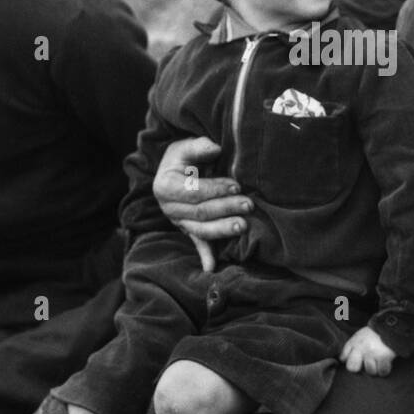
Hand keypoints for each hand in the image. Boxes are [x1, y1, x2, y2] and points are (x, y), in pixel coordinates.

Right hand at [153, 136, 251, 272]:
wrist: (174, 169)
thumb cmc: (183, 156)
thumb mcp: (185, 145)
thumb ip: (199, 146)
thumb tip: (214, 148)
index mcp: (165, 186)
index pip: (193, 192)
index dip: (215, 189)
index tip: (236, 186)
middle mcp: (169, 208)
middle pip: (200, 212)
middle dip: (225, 209)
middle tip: (249, 205)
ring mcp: (179, 222)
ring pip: (201, 230)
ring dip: (222, 230)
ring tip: (243, 226)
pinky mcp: (188, 229)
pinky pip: (197, 243)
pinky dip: (205, 256)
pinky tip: (212, 268)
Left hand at [339, 325, 396, 376]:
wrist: (391, 326)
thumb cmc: (375, 333)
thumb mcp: (360, 335)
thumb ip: (351, 347)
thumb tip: (342, 360)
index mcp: (354, 342)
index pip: (344, 357)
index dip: (348, 361)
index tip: (355, 360)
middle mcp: (361, 348)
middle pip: (352, 368)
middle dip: (357, 369)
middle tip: (365, 364)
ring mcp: (372, 353)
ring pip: (370, 371)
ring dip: (374, 369)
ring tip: (378, 362)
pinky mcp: (384, 357)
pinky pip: (382, 371)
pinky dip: (384, 370)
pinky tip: (385, 364)